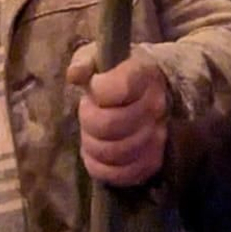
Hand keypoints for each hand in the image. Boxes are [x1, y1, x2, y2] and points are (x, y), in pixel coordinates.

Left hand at [67, 45, 168, 187]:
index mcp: (143, 73)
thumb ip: (84, 61)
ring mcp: (157, 136)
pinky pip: (122, 174)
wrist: (149, 92)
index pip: (121, 87)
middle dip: (88, 119)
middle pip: (111, 125)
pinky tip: (97, 153)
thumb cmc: (116, 72)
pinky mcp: (152, 162)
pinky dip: (102, 167)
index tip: (94, 85)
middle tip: (87, 110)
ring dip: (92, 144)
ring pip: (114, 153)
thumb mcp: (99, 57)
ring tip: (91, 132)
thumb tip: (74, 75)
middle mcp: (155, 106)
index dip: (99, 90)